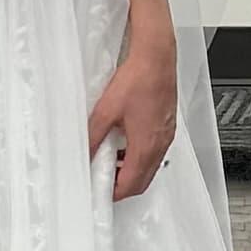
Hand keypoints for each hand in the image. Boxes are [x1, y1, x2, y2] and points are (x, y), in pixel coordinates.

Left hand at [88, 19, 178, 200]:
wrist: (156, 57)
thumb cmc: (138, 79)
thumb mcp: (106, 111)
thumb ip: (92, 136)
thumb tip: (83, 153)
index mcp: (146, 145)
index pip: (130, 184)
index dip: (113, 192)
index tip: (99, 190)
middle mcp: (160, 144)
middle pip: (142, 180)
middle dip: (121, 185)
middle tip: (101, 179)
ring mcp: (166, 135)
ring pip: (149, 166)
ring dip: (129, 169)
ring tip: (108, 158)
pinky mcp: (167, 125)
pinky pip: (154, 150)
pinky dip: (138, 154)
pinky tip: (123, 140)